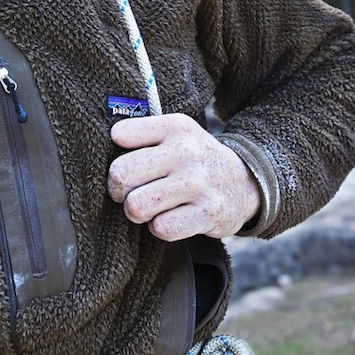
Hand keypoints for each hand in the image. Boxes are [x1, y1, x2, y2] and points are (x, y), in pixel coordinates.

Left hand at [107, 114, 261, 240]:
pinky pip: (162, 228)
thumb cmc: (196, 160)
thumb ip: (141, 134)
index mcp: (175, 126)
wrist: (246, 183)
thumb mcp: (176, 134)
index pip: (120, 135)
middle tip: (130, 193)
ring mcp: (199, 183)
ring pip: (137, 206)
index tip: (129, 165)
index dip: (116, 156)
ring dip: (138, 212)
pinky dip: (160, 228)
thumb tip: (108, 142)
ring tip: (151, 207)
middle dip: (118, 190)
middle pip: (121, 174)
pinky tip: (170, 218)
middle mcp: (187, 151)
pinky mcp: (208, 213)